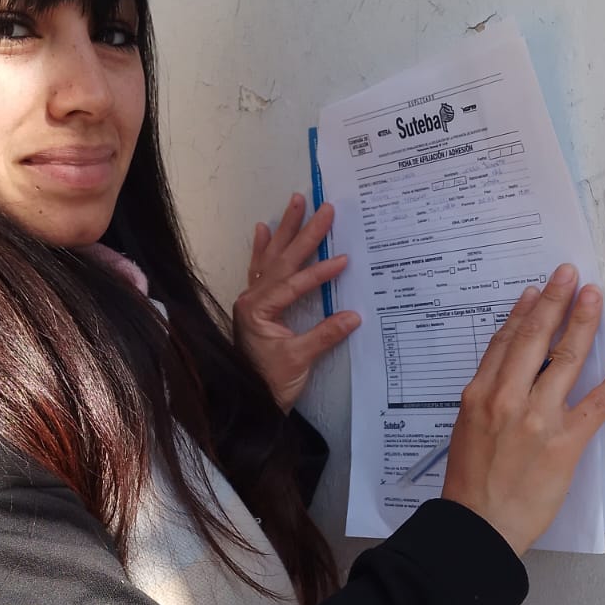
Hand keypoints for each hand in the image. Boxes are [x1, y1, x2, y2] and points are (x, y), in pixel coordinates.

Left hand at [233, 193, 360, 412]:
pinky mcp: (256, 307)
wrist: (249, 402)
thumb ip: (325, 335)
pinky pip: (259, 271)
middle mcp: (252, 299)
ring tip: (295, 202)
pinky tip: (263, 229)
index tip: (344, 260)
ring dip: (285, 231)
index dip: (320, 272)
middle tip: (323, 208)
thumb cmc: (270, 384)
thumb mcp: (299, 360)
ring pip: (271, 259)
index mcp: (258, 309)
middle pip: (282, 260)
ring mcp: (252, 301)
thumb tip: (354, 315)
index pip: (294, 284)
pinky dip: (262, 250)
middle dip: (304, 233)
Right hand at [442, 264, 604, 556]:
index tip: (536, 291)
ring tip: (594, 298)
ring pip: (564, 359)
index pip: (505, 342)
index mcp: (479, 395)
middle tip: (569, 275)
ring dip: (583, 323)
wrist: (477, 526)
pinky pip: (597, 405)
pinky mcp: (564, 443)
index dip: (523, 312)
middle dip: (554, 301)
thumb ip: (486, 398)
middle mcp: (506, 399)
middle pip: (534, 338)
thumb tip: (506, 374)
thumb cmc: (469, 485)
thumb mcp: (465, 429)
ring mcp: (537, 418)